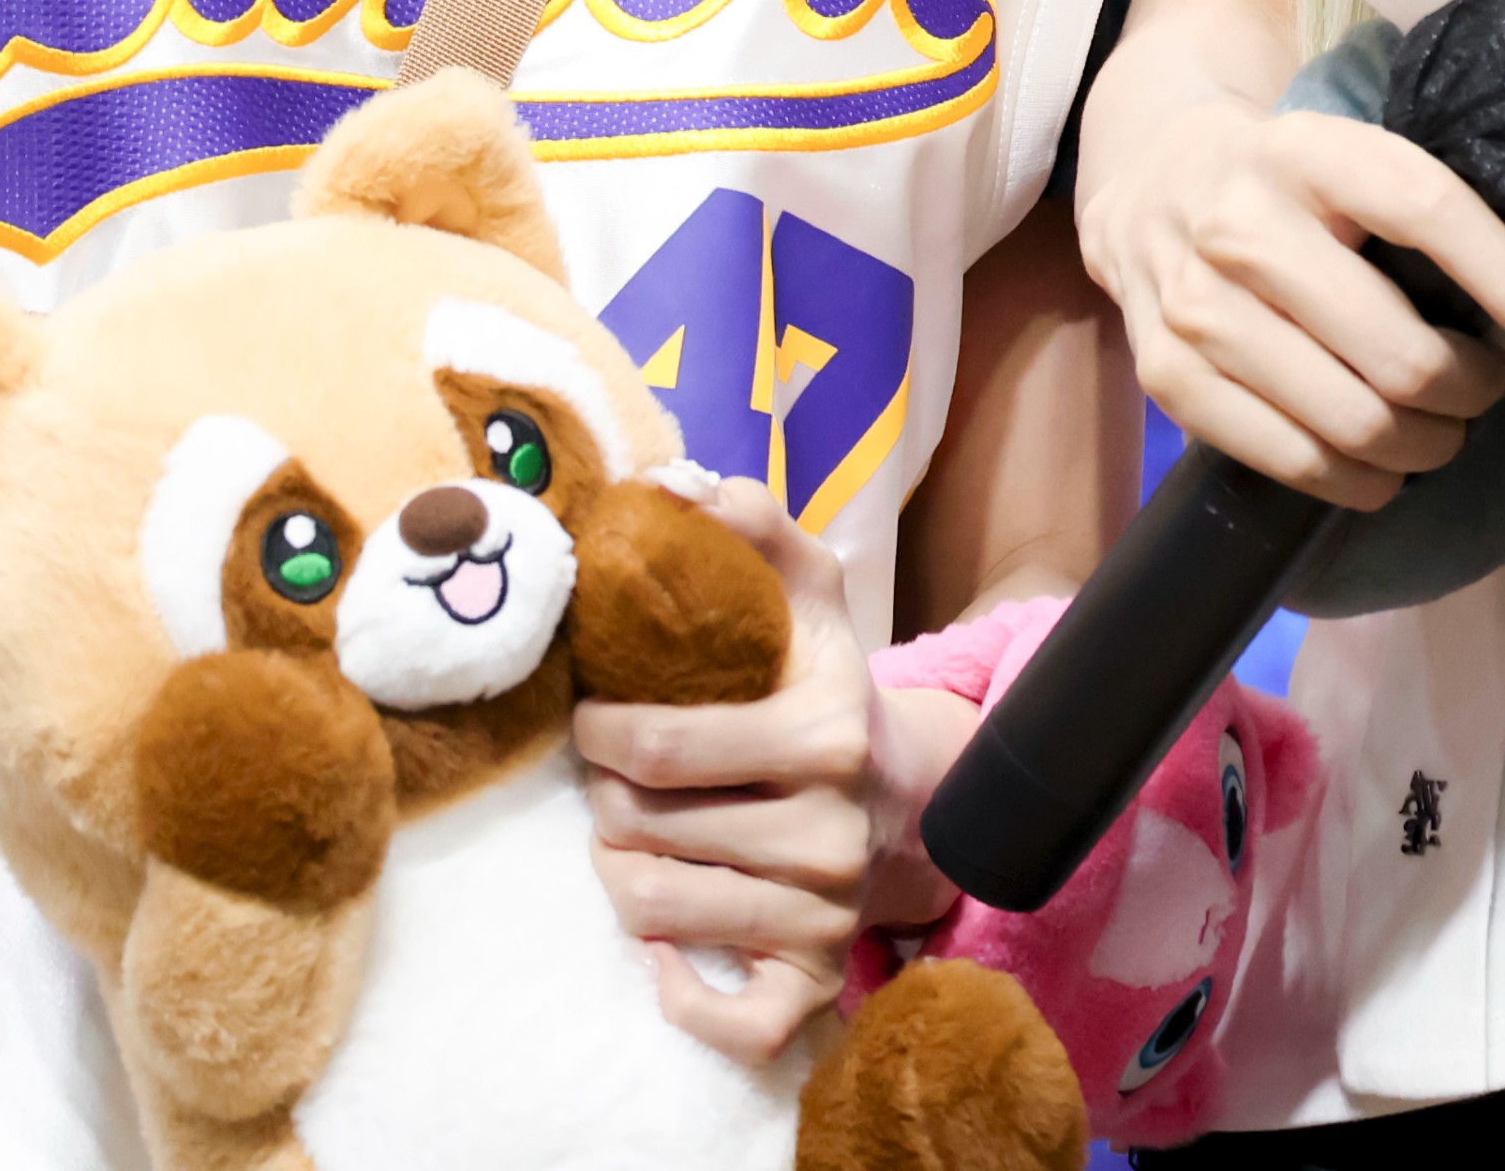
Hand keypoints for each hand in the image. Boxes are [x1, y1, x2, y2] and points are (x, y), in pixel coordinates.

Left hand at [575, 488, 894, 1066]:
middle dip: (603, 798)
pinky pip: (732, 1022)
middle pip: (646, 831)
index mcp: (823, 737)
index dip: (603, 729)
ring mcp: (825, 919)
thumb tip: (681, 484)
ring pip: (661, 914)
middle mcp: (829, 837)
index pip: (666, 745)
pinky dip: (678, 991)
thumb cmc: (830, 687)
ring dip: (617, 875)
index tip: (589, 714)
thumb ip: (756, 522)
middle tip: (607, 777)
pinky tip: (664, 943)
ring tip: (623, 840)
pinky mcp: (818, 983)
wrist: (915, 800)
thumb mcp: (811, 593)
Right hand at [1075, 70, 1504, 507]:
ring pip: (1352, 422)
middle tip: (1479, 388)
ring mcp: (1194, 301)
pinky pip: (1290, 460)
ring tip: (1433, 430)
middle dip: (1468, 394)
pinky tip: (1375, 467)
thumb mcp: (1347, 158)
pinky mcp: (1166, 370)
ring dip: (1419, 447)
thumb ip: (1429, 218)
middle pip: (1398, 355)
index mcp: (1303, 151)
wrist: (1148, 176)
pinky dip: (1355, 482)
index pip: (1424, 210)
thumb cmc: (1284, 180)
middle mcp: (1239, 222)